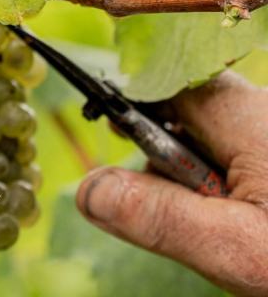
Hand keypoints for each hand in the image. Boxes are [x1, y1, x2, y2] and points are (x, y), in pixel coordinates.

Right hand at [77, 71, 267, 295]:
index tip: (115, 146)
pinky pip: (227, 156)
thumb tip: (86, 189)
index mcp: (243, 114)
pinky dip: (217, 190)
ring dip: (192, 183)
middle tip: (185, 218)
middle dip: (162, 162)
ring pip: (201, 140)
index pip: (160, 84)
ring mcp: (265, 130)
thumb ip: (158, 217)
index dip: (127, 109)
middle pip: (176, 115)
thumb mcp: (239, 250)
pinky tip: (243, 225)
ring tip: (225, 231)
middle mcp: (255, 109)